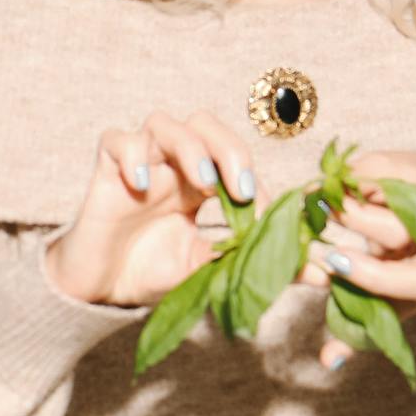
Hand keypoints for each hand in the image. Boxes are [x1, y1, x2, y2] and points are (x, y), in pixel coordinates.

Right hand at [44, 109, 256, 309]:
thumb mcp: (207, 268)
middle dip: (230, 149)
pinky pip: (116, 140)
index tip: (269, 221)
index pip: (233, 160)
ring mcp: (138, 163)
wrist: (99, 292)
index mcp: (199, 183)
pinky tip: (142, 183)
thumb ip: (252, 262)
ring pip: (164, 123)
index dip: (256, 182)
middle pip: (204, 124)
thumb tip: (316, 272)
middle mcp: (170, 166)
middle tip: (243, 189)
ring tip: (205, 183)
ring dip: (190, 147)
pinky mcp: (105, 171)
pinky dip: (132, 154)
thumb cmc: (149, 273)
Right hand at [298, 149, 415, 371]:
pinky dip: (354, 174)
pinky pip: (386, 168)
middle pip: (397, 232)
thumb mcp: (382, 300)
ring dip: (349, 195)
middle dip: (351, 223)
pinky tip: (335, 181)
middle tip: (317, 216)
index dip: (374, 275)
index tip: (334, 264)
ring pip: (391, 196)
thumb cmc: (399, 266)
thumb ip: (356, 327)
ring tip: (321, 197)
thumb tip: (327, 360)